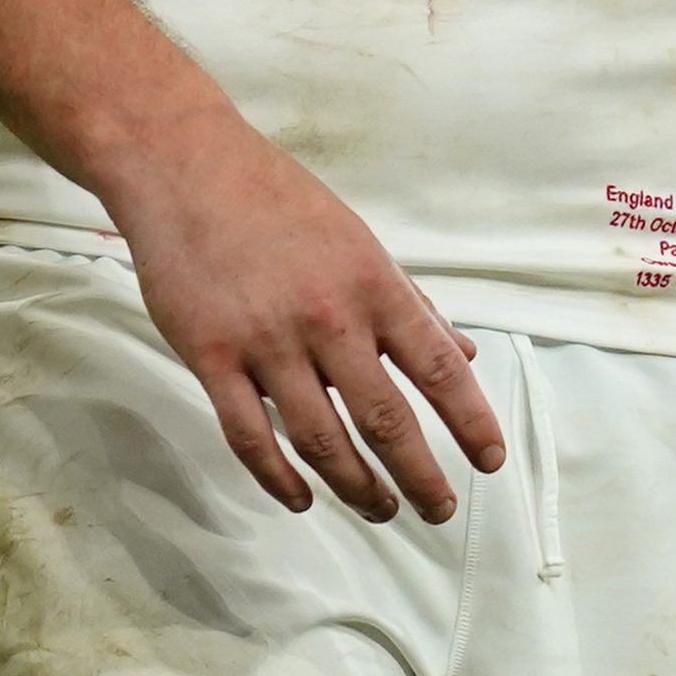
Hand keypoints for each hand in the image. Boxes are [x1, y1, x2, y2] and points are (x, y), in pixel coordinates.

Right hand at [117, 119, 507, 520]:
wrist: (184, 166)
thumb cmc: (278, 201)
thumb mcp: (359, 241)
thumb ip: (410, 302)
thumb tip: (464, 354)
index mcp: (372, 285)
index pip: (439, 368)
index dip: (472, 423)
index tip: (491, 462)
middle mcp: (328, 317)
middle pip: (386, 421)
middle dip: (421, 477)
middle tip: (439, 509)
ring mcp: (266, 340)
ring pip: (321, 441)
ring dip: (357, 488)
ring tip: (379, 508)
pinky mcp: (211, 356)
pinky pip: (250, 437)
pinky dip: (279, 478)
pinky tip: (301, 498)